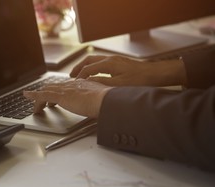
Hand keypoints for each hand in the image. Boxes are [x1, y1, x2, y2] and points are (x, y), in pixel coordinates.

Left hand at [23, 79, 110, 117]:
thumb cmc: (109, 103)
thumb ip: (98, 103)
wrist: (107, 101)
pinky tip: (27, 96)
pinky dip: (33, 95)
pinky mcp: (61, 97)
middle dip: (47, 94)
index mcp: (83, 85)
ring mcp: (66, 90)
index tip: (57, 97)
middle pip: (55, 87)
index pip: (67, 86)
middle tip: (43, 102)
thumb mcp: (103, 102)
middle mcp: (73, 85)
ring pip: (47, 91)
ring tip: (36, 106)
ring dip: (39, 98)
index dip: (60, 91)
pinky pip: (42, 95)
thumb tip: (100, 110)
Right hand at [70, 55, 186, 86]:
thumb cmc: (140, 80)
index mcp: (108, 64)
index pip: (88, 69)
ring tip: (81, 75)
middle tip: (72, 76)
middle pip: (89, 61)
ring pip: (95, 61)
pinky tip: (95, 75)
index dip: (79, 76)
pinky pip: (101, 63)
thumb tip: (88, 82)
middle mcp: (110, 59)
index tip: (75, 84)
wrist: (156, 74)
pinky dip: (94, 68)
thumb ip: (101, 83)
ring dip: (86, 67)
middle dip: (79, 68)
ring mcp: (115, 60)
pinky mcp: (120, 63)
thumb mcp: (118, 85)